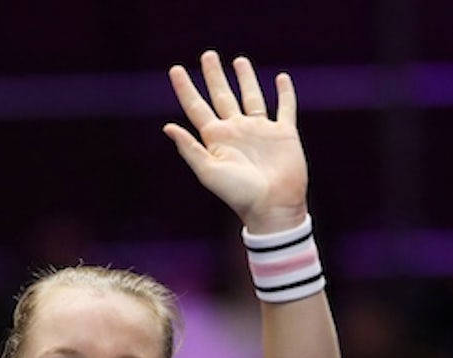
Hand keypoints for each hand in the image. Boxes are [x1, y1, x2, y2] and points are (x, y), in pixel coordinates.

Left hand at [164, 51, 308, 232]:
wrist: (272, 206)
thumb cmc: (239, 194)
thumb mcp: (208, 172)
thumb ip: (189, 149)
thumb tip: (168, 126)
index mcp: (216, 139)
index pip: (196, 107)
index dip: (185, 88)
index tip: (175, 69)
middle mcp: (236, 131)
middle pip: (222, 96)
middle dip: (214, 76)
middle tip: (208, 55)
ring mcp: (260, 131)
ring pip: (251, 97)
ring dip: (245, 79)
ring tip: (239, 61)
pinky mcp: (283, 133)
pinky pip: (284, 107)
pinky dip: (284, 93)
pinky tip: (281, 78)